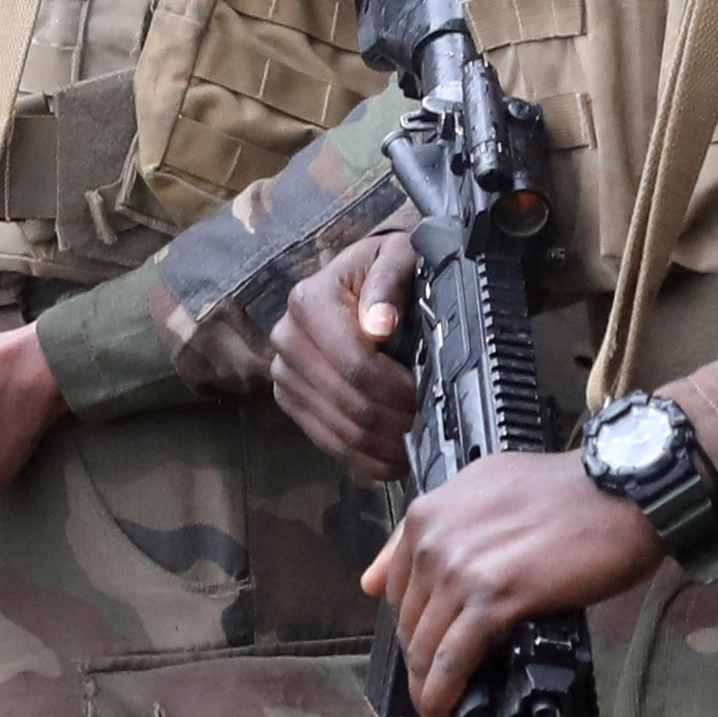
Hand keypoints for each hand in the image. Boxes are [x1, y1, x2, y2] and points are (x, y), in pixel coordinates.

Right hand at [267, 228, 414, 477]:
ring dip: (384, 446)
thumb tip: (380, 325)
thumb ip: (389, 281)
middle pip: (349, 402)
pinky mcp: (290, 399)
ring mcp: (285, 374)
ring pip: (340, 429)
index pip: (356, 364)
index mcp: (308, 302)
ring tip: (419, 444)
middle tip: (432, 425)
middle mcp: (287, 339)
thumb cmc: (384, 266)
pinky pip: (328, 442)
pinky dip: (364, 458)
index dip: (397, 388)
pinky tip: (394, 460)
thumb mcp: (395, 256)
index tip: (429, 393)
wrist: (358, 278)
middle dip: (396, 421)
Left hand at [361, 449, 660, 716]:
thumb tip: (376, 578)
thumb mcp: (485, 486)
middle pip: (409, 622)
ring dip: (427, 691)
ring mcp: (460, 568)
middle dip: (417, 666)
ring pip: (425, 647)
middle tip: (433, 697)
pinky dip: (445, 696)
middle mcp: (434, 538)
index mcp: (428, 513)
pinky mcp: (494, 597)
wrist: (623, 490)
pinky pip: (453, 660)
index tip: (422, 653)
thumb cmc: (568, 490)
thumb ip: (433, 528)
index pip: (397, 587)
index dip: (409, 629)